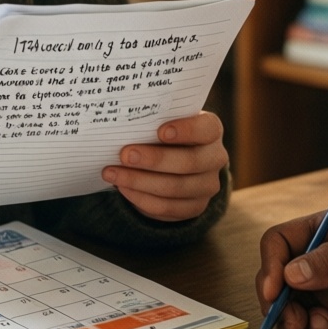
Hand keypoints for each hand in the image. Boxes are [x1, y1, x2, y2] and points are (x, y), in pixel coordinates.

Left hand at [103, 110, 226, 221]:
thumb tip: (121, 122)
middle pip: (189, 162)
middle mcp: (215, 158)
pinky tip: (122, 187)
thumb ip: (152, 121)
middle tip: (125, 154)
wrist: (173, 162)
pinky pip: (167, 207)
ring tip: (112, 172)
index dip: (186, 130)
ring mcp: (207, 185)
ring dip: (139, 181)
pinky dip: (140, 198)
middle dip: (155, 159)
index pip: (206, 129)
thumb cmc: (163, 133)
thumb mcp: (163, 121)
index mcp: (211, 130)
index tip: (160, 131)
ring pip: (175, 188)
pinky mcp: (194, 207)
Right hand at [256, 211, 327, 328]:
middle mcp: (322, 262)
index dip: (270, 264)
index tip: (274, 291)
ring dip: (306, 324)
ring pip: (292, 310)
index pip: (281, 241)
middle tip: (295, 323)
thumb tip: (291, 271)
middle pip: (278, 280)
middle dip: (283, 304)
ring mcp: (327, 294)